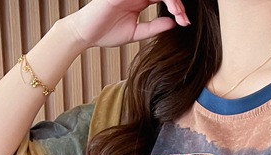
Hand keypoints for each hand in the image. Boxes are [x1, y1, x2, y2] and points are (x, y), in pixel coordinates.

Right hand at [66, 0, 188, 49]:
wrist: (86, 34)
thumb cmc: (107, 32)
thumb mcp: (136, 33)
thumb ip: (154, 27)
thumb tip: (173, 24)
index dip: (177, 8)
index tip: (184, 23)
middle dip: (177, 3)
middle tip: (184, 19)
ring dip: (171, 0)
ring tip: (178, 13)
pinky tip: (167, 6)